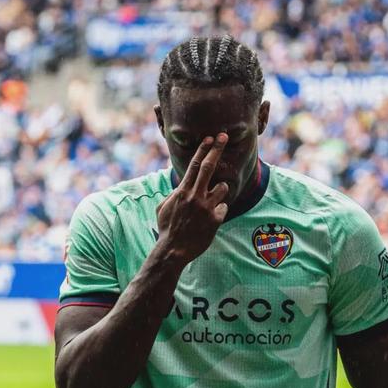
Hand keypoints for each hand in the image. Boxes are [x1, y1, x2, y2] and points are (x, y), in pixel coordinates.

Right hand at [156, 133, 229, 264]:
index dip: (203, 149)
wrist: (173, 250)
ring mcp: (206, 207)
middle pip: (209, 167)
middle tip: (224, 136)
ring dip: (220, 191)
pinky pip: (223, 208)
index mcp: (182, 191)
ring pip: (222, 188)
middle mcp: (195, 196)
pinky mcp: (215, 220)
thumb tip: (180, 186)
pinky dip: (218, 212)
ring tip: (211, 201)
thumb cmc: (167, 228)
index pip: (194, 165)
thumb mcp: (163, 207)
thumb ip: (173, 194)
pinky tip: (209, 222)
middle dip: (217, 149)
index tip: (210, 138)